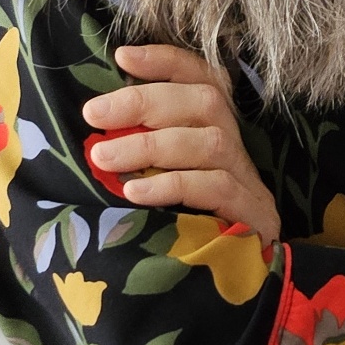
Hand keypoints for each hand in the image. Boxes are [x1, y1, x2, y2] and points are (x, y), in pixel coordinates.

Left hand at [80, 44, 281, 245]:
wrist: (234, 287)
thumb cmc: (186, 227)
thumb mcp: (161, 181)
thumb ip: (140, 149)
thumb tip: (93, 124)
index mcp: (216, 131)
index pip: (202, 78)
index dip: (167, 61)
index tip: (124, 57)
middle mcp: (236, 149)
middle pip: (205, 102)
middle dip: (145, 101)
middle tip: (93, 114)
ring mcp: (248, 182)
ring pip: (209, 142)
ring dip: (151, 145)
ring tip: (103, 158)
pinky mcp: (251, 216)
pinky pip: (216, 188)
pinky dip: (172, 185)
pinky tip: (134, 193)